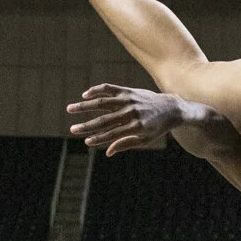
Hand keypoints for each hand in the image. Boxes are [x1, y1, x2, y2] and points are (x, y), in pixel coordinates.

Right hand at [67, 83, 185, 153]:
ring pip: (102, 102)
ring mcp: (129, 100)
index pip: (113, 134)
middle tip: (72, 129)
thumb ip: (126, 144)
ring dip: (85, 105)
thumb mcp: (145, 140)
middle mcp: (131, 112)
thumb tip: (107, 152)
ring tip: (70, 108)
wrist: (170, 108)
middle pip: (104, 120)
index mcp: (136, 127)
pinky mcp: (128, 91)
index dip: (98, 139)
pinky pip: (109, 89)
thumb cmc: (157, 127)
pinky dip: (96, 90)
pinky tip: (85, 95)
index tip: (86, 142)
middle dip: (87, 126)